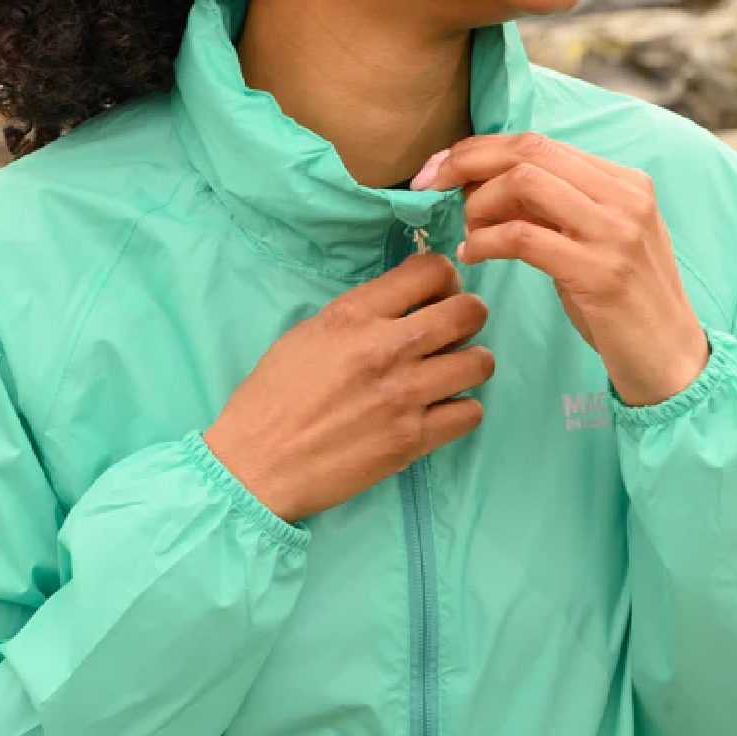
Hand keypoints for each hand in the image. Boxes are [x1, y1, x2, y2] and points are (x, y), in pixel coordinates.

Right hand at [203, 254, 493, 523]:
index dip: (444, 278)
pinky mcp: (412, 440)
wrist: (257, 464)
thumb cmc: (272, 397)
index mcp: (354, 315)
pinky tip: (440, 411)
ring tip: (450, 373)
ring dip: (470, 364)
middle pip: (468, 312)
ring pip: (480, 363)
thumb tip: (405, 305)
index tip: (438, 294)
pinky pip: (470, 413)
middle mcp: (386, 348)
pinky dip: (461, 411)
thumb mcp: (307, 334)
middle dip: (470, 316)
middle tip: (456, 331)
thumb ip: (359, 315)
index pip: (431, 270)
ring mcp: (404, 396)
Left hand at [412, 133, 710, 407]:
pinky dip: (487, 242)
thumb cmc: (621, 304)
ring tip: (467, 232)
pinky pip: (524, 238)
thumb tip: (480, 182)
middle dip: (467, 163)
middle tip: (429, 185)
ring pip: (525, 184)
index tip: (440, 166)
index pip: (539, 142)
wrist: (670, 361)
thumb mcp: (592, 241)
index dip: (480, 149)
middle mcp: (624, 197)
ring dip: (479, 204)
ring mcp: (616, 233)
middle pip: (528, 152)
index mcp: (624, 181)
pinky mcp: (601, 273)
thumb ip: (551, 208)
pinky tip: (473, 256)